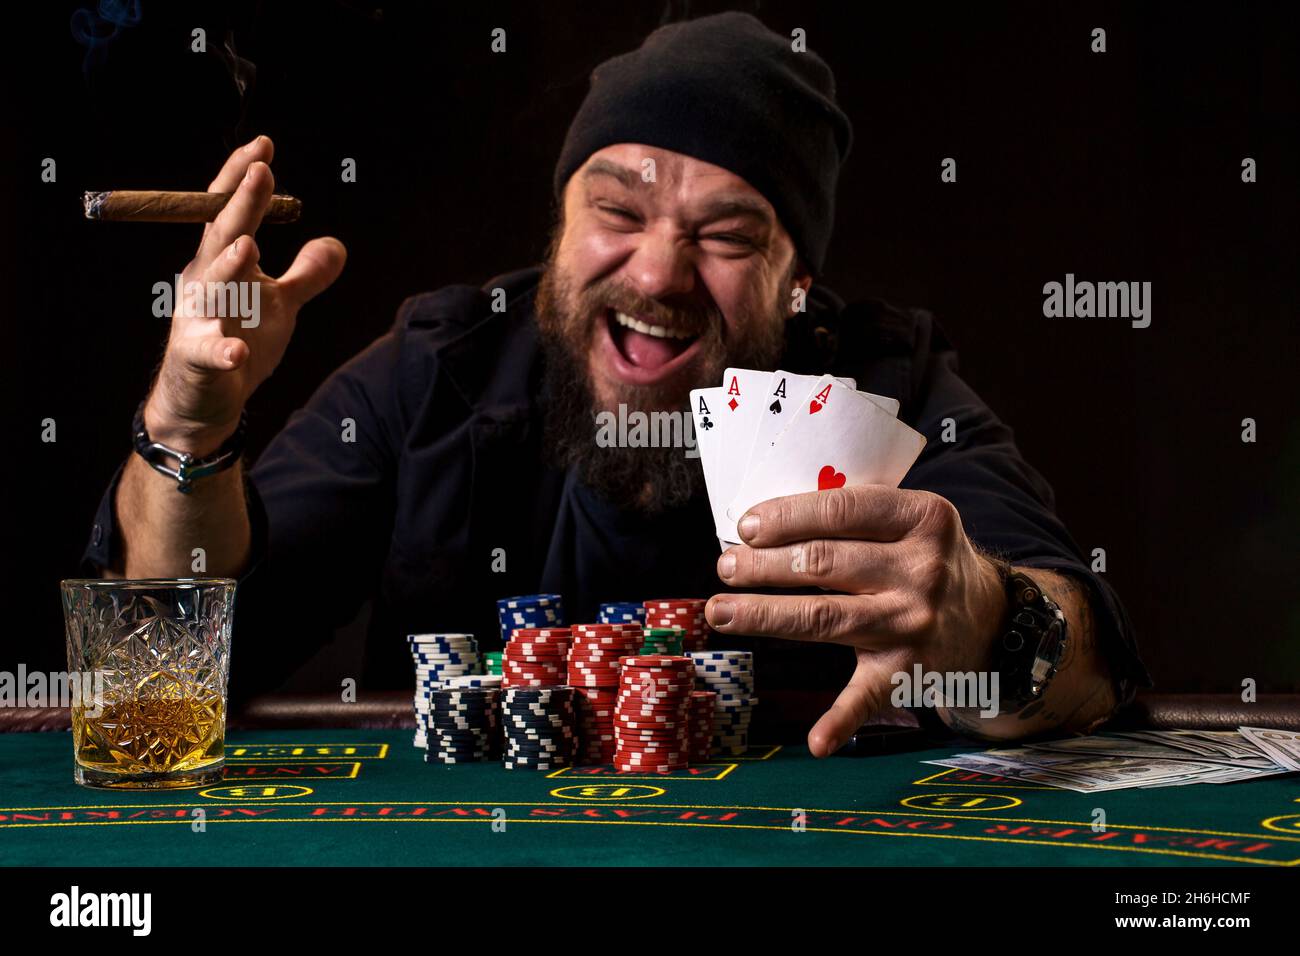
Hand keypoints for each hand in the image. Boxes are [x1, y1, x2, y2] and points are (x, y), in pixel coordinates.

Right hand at [145, 135, 347, 451]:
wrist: (205, 398)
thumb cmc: (240, 338)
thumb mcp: (280, 304)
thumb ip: (306, 274)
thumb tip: (337, 242)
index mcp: (223, 262)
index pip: (229, 212)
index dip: (243, 179)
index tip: (264, 145)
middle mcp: (206, 283)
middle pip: (223, 237)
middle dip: (241, 204)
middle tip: (261, 170)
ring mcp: (199, 321)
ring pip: (213, 290)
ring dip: (231, 267)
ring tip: (250, 247)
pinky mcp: (199, 360)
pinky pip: (211, 353)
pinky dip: (224, 351)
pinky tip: (239, 351)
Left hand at [706, 486, 1006, 757]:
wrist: (990, 619)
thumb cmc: (924, 559)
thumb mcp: (908, 519)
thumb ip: (852, 515)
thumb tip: (762, 525)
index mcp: (922, 517)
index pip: (842, 509)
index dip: (787, 517)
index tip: (745, 527)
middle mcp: (922, 570)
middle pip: (822, 563)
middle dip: (762, 566)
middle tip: (725, 567)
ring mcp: (915, 623)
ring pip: (823, 617)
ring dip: (763, 615)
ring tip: (720, 611)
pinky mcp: (909, 672)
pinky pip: (868, 697)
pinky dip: (841, 721)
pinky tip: (816, 740)